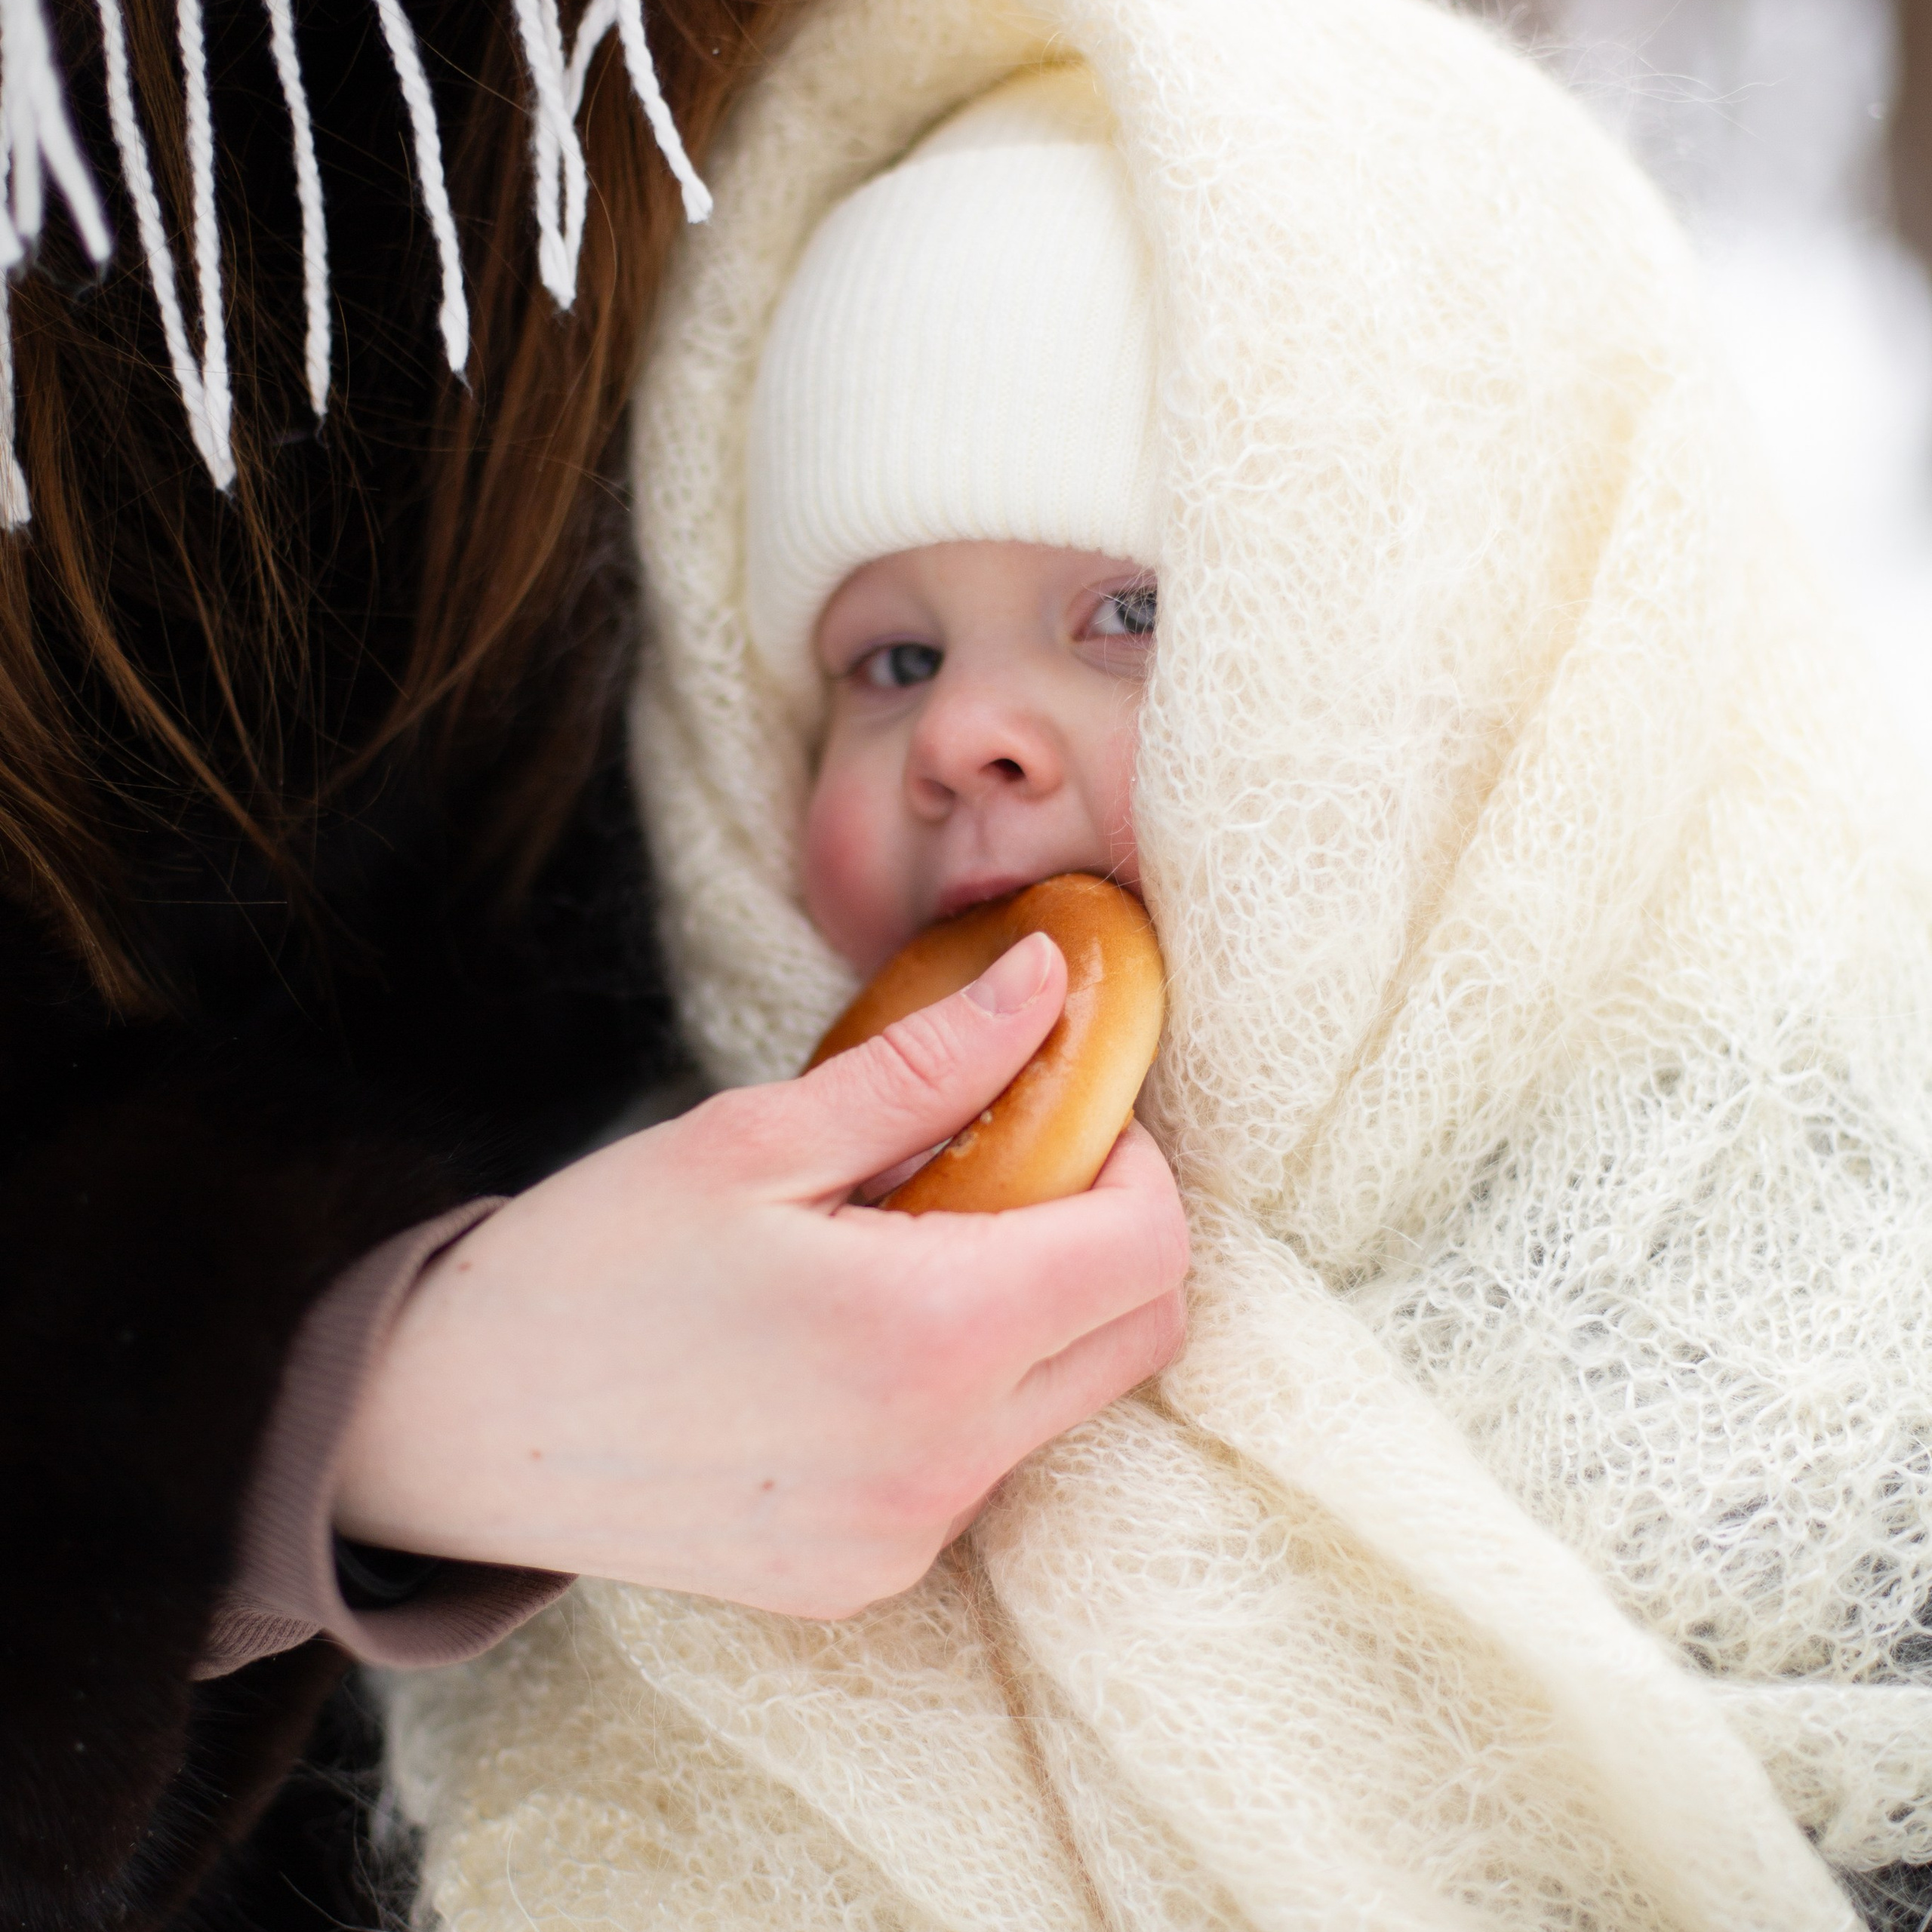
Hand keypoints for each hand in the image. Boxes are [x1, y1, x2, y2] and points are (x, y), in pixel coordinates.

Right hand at [334, 933, 1187, 1616]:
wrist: (449, 1428)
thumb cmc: (592, 1261)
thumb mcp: (755, 1137)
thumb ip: (929, 1062)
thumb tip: (1046, 978)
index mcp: (932, 1337)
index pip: (1150, 1253)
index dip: (1135, 1166)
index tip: (1066, 1120)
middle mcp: (944, 1463)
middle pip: (1139, 1338)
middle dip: (1108, 1241)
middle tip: (999, 1174)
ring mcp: (908, 1537)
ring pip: (1065, 1405)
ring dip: (1034, 1318)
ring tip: (903, 1255)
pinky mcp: (867, 1579)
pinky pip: (978, 1471)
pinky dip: (963, 1395)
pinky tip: (852, 1350)